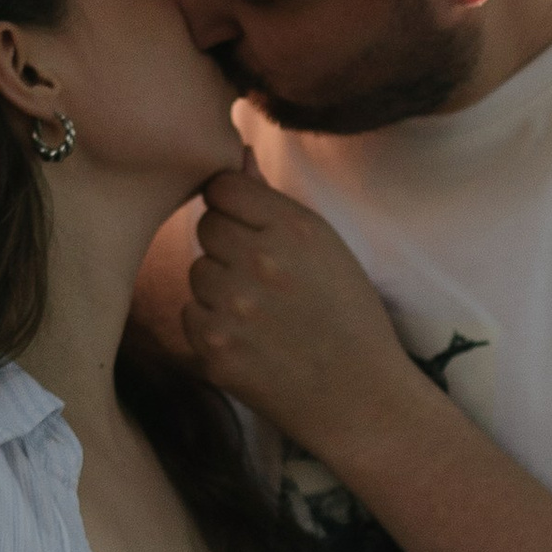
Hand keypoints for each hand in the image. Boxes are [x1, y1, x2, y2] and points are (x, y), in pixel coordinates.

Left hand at [187, 170, 425, 461]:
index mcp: (293, 228)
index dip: (234, 206)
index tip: (251, 227)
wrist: (361, 398)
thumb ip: (273, 200)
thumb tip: (236, 153)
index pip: (221, 187)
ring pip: (196, 272)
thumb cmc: (348, 316)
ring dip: (219, 287)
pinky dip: (212, 325)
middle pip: (206, 227)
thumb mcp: (326, 247)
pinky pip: (190, 315)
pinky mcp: (214, 349)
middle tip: (264, 277)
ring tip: (262, 311)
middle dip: (227, 246)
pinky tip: (251, 339)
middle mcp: (259, 262)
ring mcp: (233, 308)